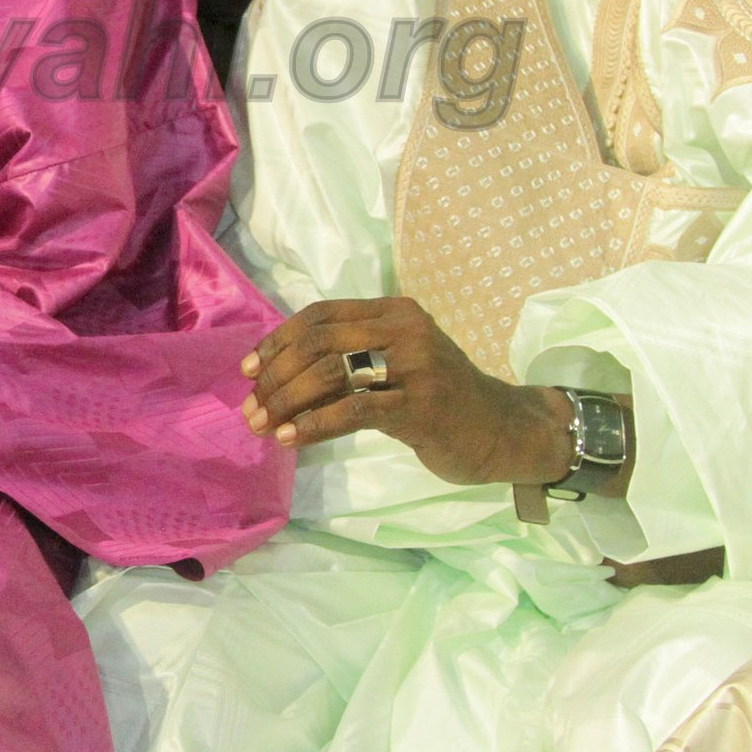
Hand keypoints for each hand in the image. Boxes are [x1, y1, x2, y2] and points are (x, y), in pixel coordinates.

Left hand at [241, 298, 575, 488]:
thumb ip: (348, 362)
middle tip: (253, 408)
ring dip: (287, 402)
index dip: (278, 341)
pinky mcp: (422, 404)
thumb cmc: (440, 400)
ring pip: (332, 373)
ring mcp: (417, 365)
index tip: (249, 371)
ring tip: (264, 426)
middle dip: (276, 376)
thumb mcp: (395, 366)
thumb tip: (274, 377)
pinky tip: (292, 439)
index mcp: (393, 311)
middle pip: (319, 342)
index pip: (320, 316)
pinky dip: (315, 424)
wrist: (502, 431)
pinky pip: (355, 409)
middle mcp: (405, 329)